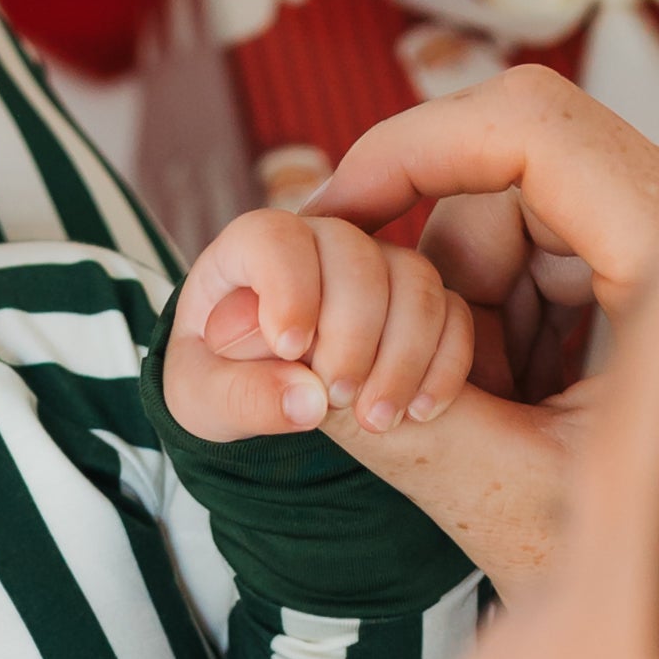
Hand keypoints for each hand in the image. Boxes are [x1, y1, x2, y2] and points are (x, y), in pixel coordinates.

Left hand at [166, 205, 475, 449]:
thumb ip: (244, 397)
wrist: (253, 393)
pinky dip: (445, 364)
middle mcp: (321, 243)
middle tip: (338, 399)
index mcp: (251, 248)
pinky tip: (420, 413)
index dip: (290, 287)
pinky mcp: (419, 301)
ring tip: (377, 419)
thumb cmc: (217, 382)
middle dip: (354, 332)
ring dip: (404, 355)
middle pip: (358, 256)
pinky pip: (452, 314)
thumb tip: (310, 401)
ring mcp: (378, 267)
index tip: (289, 348)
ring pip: (415, 281)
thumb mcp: (205, 400)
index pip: (277, 238)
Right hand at [282, 69, 658, 590]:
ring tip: (506, 424)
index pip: (530, 127)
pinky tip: (534, 412)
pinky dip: (517, 329)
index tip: (333, 212)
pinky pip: (559, 259)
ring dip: (479, 317)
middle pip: (517, 182)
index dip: (410, 151)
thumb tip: (288, 364)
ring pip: (526, 223)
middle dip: (447, 281)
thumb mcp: (514, 503)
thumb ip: (400, 427)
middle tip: (426, 392)